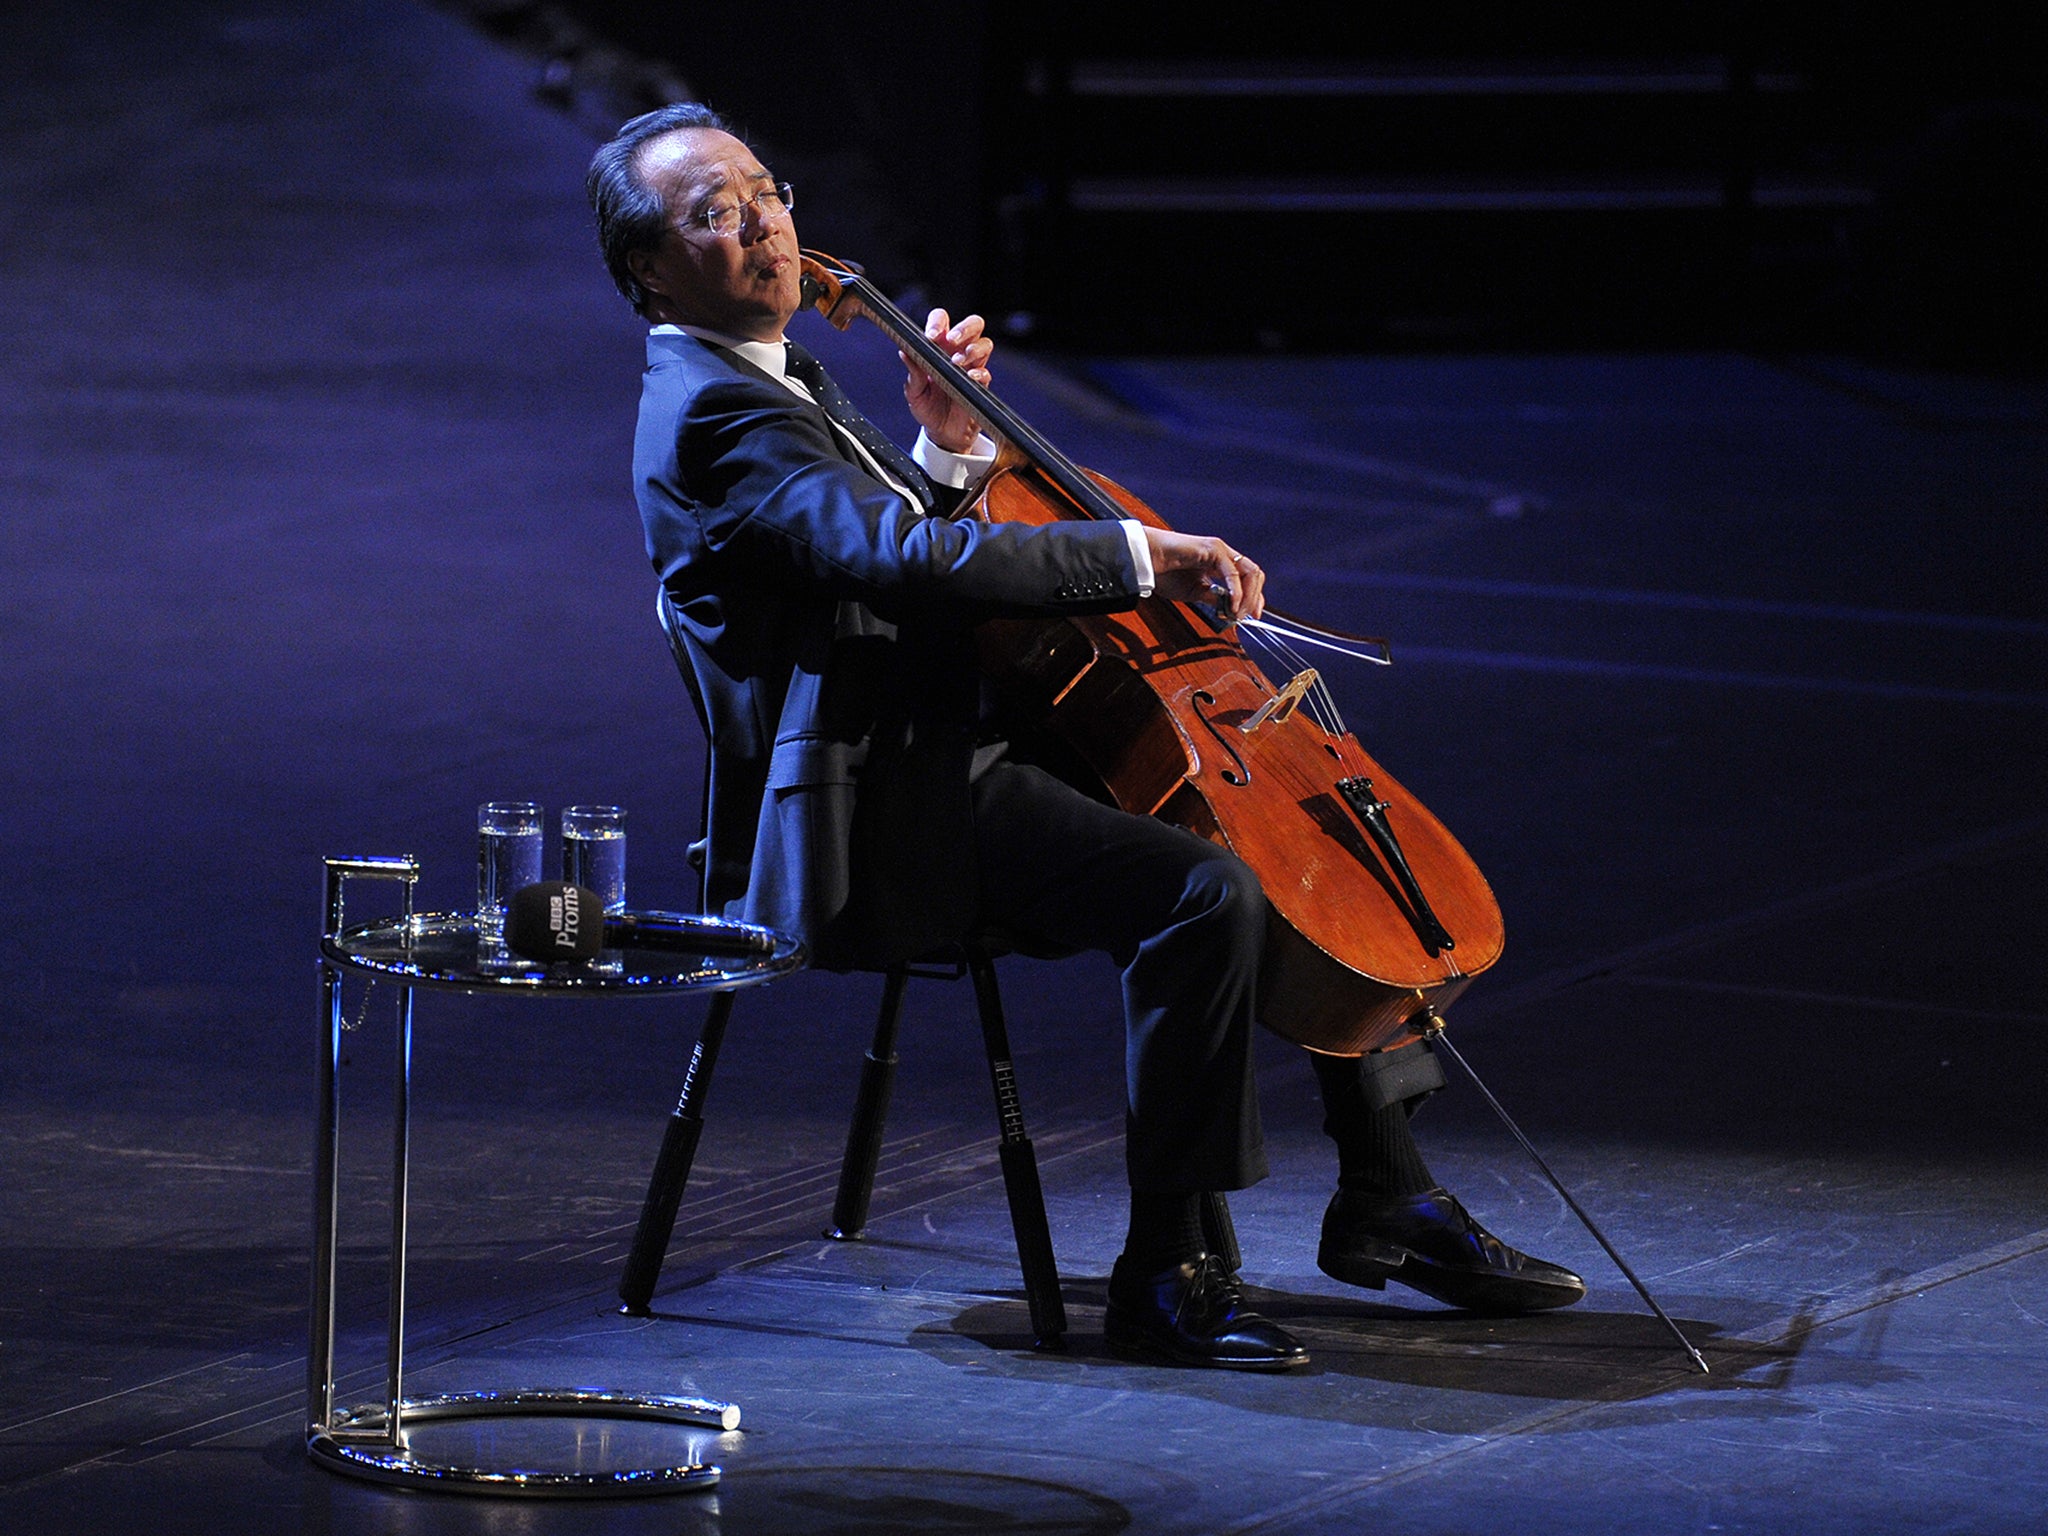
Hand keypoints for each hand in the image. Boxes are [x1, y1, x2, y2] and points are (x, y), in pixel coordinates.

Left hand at [903, 307, 992, 452]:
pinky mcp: (981, 385)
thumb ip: (913, 372)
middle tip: (952, 340)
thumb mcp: (914, 392)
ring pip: (985, 344)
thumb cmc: (927, 409)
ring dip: (973, 349)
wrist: (942, 434)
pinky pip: (986, 372)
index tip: (931, 335)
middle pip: (972, 325)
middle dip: (964, 328)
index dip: (938, 322)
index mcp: (938, 348)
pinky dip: (980, 373)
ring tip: (958, 362)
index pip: (942, 321)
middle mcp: (957, 353)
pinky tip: (970, 377)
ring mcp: (972, 367)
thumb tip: (904, 352)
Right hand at [1143, 529, 1265, 624]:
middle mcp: (1224, 554)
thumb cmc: (1164, 573)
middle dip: (1255, 598)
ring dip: (1248, 596)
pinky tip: (1231, 605)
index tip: (1253, 616)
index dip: (1254, 597)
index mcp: (1220, 563)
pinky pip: (1232, 573)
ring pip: (1249, 572)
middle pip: (1254, 574)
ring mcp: (1220, 550)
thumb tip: (1231, 610)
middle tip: (1248, 617)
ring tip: (1238, 613)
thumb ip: (1214, 599)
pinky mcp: (1213, 549)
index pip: (1248, 579)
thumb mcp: (1195, 592)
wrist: (1146, 560)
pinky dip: (1236, 592)